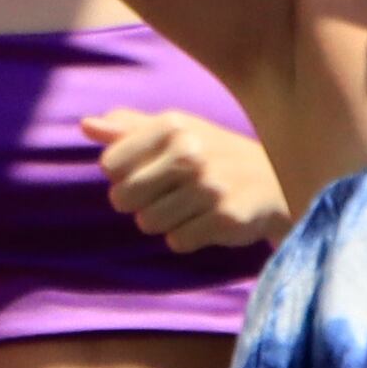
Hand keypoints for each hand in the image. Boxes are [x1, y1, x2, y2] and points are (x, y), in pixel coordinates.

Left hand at [82, 109, 289, 255]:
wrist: (279, 183)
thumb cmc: (217, 155)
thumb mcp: (178, 132)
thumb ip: (130, 128)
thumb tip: (86, 125)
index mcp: (173, 126)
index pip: (110, 164)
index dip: (125, 174)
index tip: (150, 172)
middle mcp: (191, 153)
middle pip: (122, 197)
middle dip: (140, 203)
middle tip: (168, 196)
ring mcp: (210, 188)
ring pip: (148, 223)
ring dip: (164, 222)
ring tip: (189, 209)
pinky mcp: (226, 219)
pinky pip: (177, 241)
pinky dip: (187, 237)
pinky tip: (207, 223)